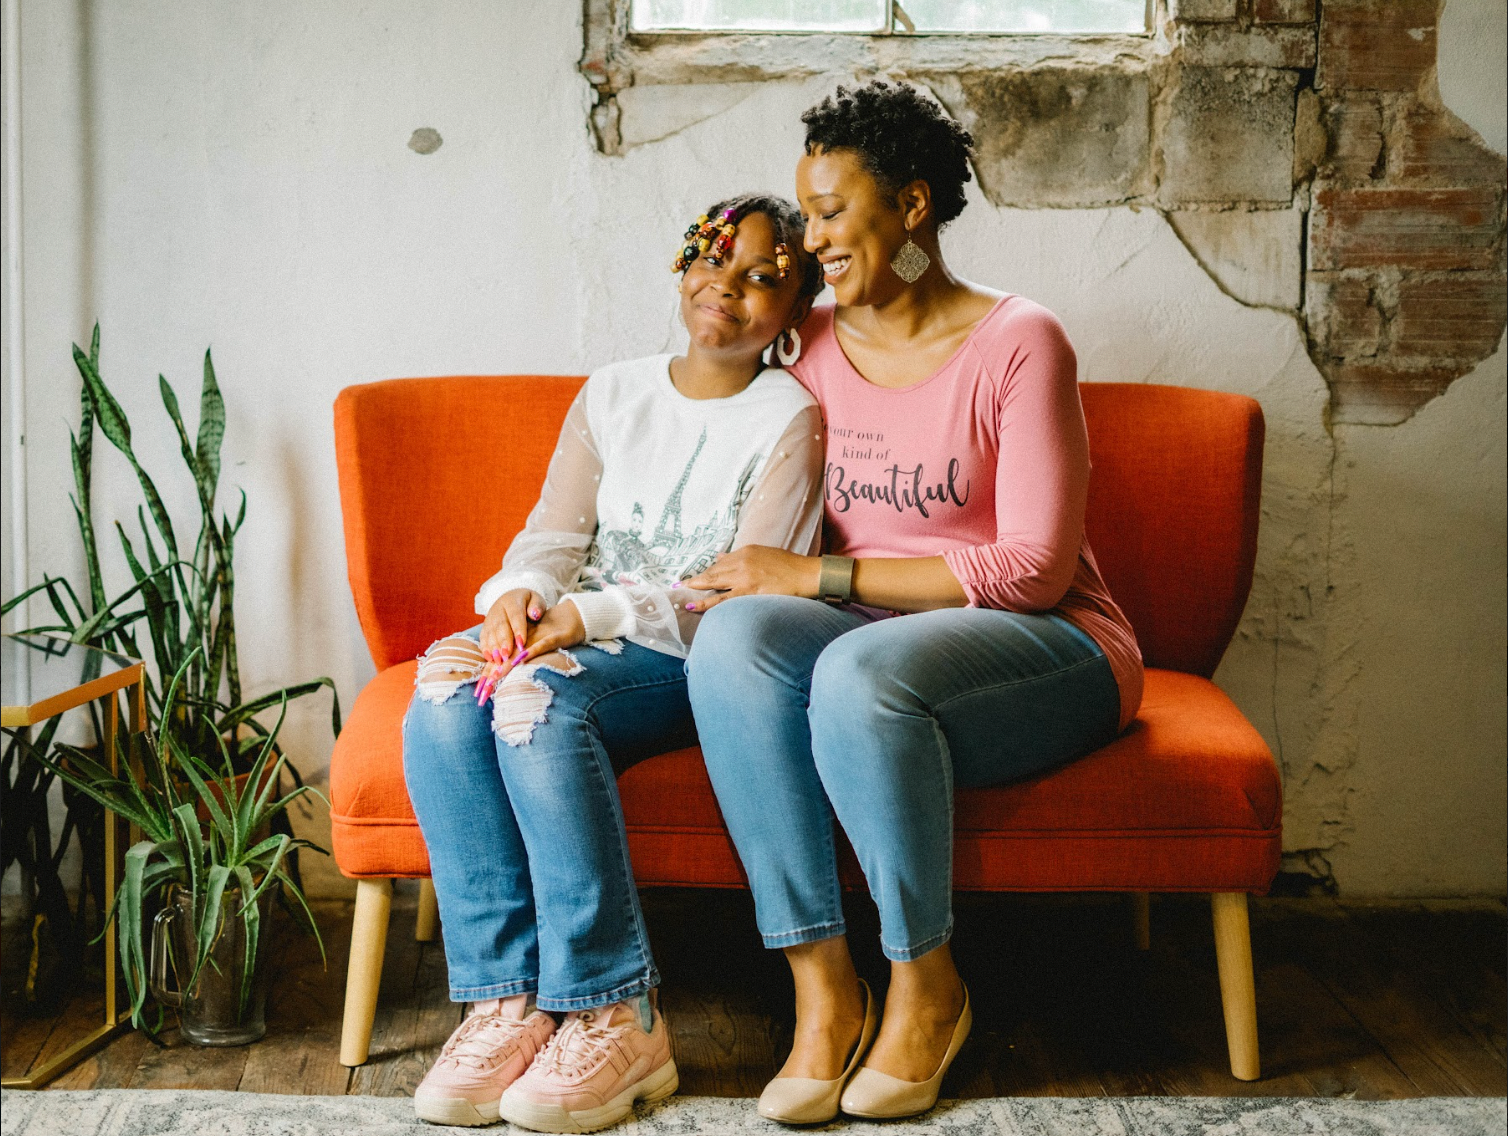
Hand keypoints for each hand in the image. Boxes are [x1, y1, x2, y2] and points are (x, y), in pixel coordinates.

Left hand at [475, 599, 583, 702]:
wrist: (573, 617)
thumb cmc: (552, 635)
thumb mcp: (534, 647)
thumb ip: (520, 660)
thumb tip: (503, 678)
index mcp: (517, 645)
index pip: (500, 661)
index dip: (488, 676)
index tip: (479, 694)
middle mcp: (524, 642)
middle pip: (505, 659)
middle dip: (492, 676)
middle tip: (482, 693)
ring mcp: (538, 639)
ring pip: (519, 653)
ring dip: (507, 666)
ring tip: (494, 678)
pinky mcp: (554, 638)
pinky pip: (542, 645)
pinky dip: (532, 651)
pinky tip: (523, 660)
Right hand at [482, 589, 545, 657]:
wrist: (512, 599)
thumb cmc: (529, 604)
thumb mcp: (537, 600)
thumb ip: (537, 606)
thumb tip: (535, 615)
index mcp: (512, 601)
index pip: (515, 615)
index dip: (518, 629)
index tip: (522, 644)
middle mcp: (498, 609)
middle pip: (500, 626)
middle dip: (503, 641)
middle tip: (507, 655)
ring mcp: (489, 618)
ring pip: (490, 633)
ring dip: (494, 648)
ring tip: (499, 661)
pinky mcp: (485, 627)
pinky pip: (483, 638)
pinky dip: (485, 649)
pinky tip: (490, 659)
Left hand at [682, 546, 820, 613]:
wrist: (806, 574)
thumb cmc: (789, 565)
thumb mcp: (763, 554)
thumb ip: (741, 556)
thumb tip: (721, 556)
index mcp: (745, 551)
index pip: (721, 563)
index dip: (708, 571)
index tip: (697, 577)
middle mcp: (742, 562)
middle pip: (713, 572)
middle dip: (694, 579)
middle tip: (678, 584)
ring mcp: (744, 578)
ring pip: (714, 584)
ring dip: (695, 589)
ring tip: (681, 594)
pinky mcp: (749, 592)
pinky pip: (724, 599)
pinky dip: (707, 602)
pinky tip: (695, 606)